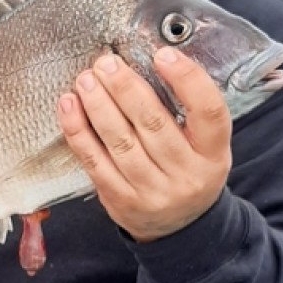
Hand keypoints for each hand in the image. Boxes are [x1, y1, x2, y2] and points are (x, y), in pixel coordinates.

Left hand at [57, 47, 231, 241]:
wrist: (178, 228)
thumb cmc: (189, 170)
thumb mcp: (206, 146)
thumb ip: (189, 111)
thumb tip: (152, 60)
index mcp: (213, 155)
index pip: (209, 112)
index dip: (188, 80)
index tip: (164, 54)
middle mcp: (186, 175)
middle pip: (154, 124)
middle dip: (126, 88)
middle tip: (107, 63)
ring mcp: (153, 192)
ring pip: (121, 142)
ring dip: (98, 106)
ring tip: (86, 80)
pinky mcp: (121, 201)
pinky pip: (95, 162)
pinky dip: (79, 132)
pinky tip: (69, 107)